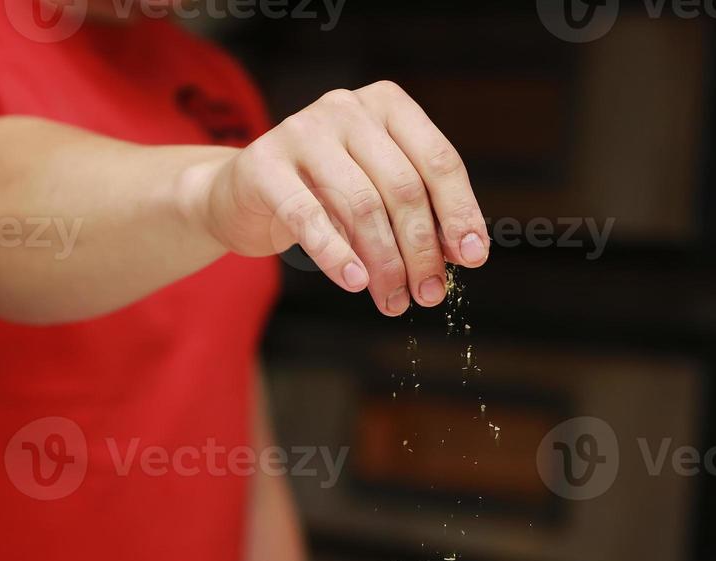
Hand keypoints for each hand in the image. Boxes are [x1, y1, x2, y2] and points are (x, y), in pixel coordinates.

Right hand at [193, 81, 490, 315]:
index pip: (438, 160)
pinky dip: (337, 255)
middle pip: (403, 187)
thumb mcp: (377, 193)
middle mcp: (347, 108)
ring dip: (385, 263)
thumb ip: (419, 212)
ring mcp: (303, 130)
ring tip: (393, 301)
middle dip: (422, 250)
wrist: (243, 194)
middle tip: (428, 294)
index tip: (472, 258)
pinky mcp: (264, 164)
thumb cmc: (323, 194)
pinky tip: (355, 283)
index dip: (460, 212)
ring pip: (362, 205)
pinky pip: (309, 217)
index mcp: (387, 106)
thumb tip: (463, 252)